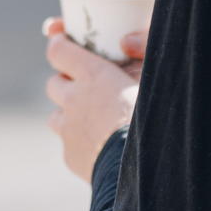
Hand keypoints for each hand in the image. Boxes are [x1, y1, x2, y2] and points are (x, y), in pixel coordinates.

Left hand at [43, 17, 145, 182]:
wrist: (148, 169)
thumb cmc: (156, 119)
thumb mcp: (156, 78)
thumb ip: (144, 54)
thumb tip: (127, 41)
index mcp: (93, 75)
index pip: (59, 50)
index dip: (59, 44)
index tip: (63, 41)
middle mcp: (74, 100)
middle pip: (54, 82)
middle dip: (66, 82)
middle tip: (86, 86)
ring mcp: (69, 130)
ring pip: (56, 115)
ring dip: (69, 113)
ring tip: (92, 120)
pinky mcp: (71, 157)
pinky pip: (69, 144)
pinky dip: (79, 142)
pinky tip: (100, 146)